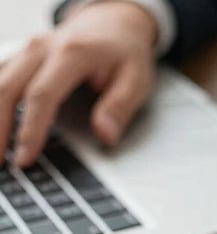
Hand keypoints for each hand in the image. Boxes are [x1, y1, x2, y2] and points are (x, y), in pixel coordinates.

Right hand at [0, 1, 158, 166]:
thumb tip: (105, 136)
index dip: (31, 130)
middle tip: (0, 163)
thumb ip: (119, 107)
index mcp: (72, 53)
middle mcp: (42, 48)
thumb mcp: (137, 79)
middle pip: (7, 89)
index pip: (42, 96)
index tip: (25, 157)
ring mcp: (27, 50)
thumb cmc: (126, 52)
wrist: (115, 22)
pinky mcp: (20, 56)